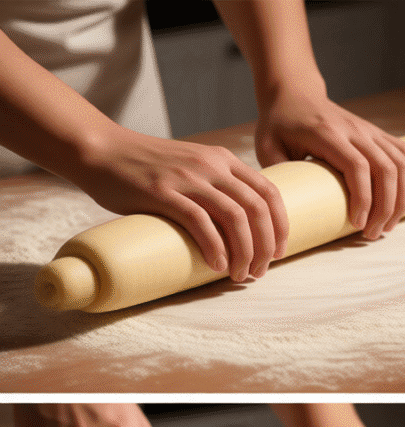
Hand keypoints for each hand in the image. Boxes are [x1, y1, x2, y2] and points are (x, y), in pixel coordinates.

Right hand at [74, 127, 288, 281]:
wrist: (100, 151)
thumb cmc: (148, 169)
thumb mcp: (193, 167)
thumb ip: (218, 187)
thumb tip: (243, 227)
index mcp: (224, 160)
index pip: (269, 193)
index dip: (281, 226)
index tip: (279, 252)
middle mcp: (211, 165)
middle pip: (256, 210)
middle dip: (265, 247)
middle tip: (259, 272)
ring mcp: (187, 178)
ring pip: (234, 218)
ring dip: (244, 252)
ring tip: (240, 274)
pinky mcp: (162, 192)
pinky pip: (200, 222)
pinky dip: (215, 247)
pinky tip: (218, 265)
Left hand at [255, 88, 404, 240]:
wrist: (296, 93)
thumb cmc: (280, 124)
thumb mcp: (267, 147)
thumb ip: (280, 176)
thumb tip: (287, 213)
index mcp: (328, 134)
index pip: (357, 166)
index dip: (364, 198)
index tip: (358, 225)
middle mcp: (355, 130)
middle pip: (387, 169)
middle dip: (386, 207)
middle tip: (373, 234)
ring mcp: (370, 130)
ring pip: (402, 164)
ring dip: (402, 198)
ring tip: (388, 225)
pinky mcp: (378, 134)